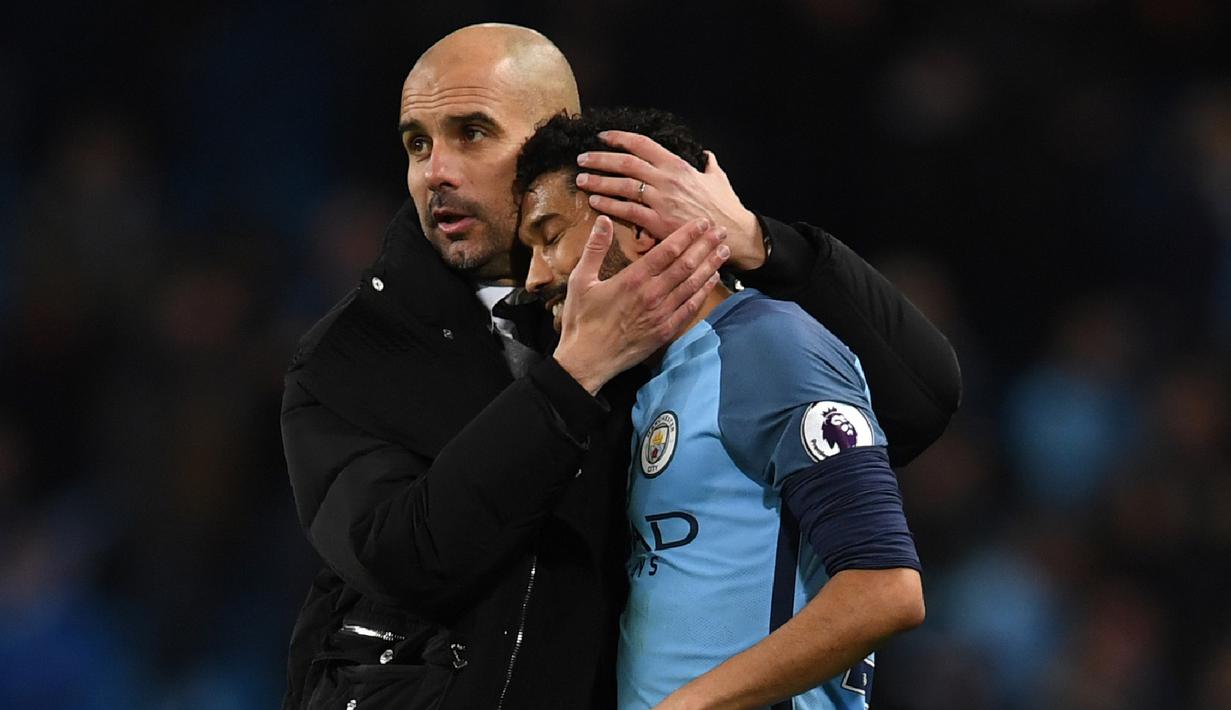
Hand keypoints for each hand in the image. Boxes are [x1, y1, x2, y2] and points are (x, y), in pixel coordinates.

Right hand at [553, 215, 727, 393]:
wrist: (587, 360)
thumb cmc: (581, 320)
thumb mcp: (581, 280)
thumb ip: (594, 248)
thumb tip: (603, 220)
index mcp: (633, 279)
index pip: (668, 250)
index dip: (687, 234)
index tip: (701, 222)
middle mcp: (652, 294)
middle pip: (686, 264)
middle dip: (705, 245)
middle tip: (721, 231)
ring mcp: (662, 314)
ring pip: (692, 284)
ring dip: (710, 265)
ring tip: (723, 250)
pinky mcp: (665, 331)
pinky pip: (690, 308)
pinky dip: (703, 291)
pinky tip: (712, 280)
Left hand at [576, 130, 766, 269]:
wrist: (731, 232)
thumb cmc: (725, 206)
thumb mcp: (718, 178)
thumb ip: (709, 164)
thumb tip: (706, 154)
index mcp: (677, 165)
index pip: (642, 144)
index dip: (619, 138)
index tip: (602, 137)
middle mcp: (666, 179)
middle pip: (626, 163)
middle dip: (600, 159)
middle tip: (582, 159)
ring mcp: (661, 201)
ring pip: (622, 186)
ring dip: (598, 182)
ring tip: (581, 180)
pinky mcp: (657, 222)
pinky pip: (626, 211)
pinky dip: (608, 206)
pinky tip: (595, 203)